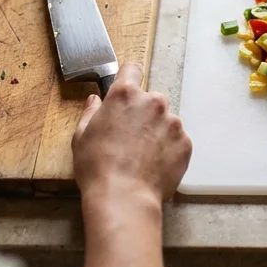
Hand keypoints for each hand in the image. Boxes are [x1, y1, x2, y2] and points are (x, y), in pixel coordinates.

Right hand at [72, 63, 191, 210]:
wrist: (124, 197)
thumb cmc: (97, 167)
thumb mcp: (81, 136)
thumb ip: (90, 112)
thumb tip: (95, 100)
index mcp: (125, 95)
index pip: (132, 69)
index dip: (128, 78)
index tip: (126, 88)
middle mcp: (153, 102)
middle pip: (151, 99)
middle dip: (142, 113)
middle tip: (130, 136)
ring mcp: (172, 122)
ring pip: (165, 120)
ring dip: (157, 132)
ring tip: (142, 155)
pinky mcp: (185, 143)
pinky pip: (177, 140)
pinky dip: (168, 149)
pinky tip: (153, 165)